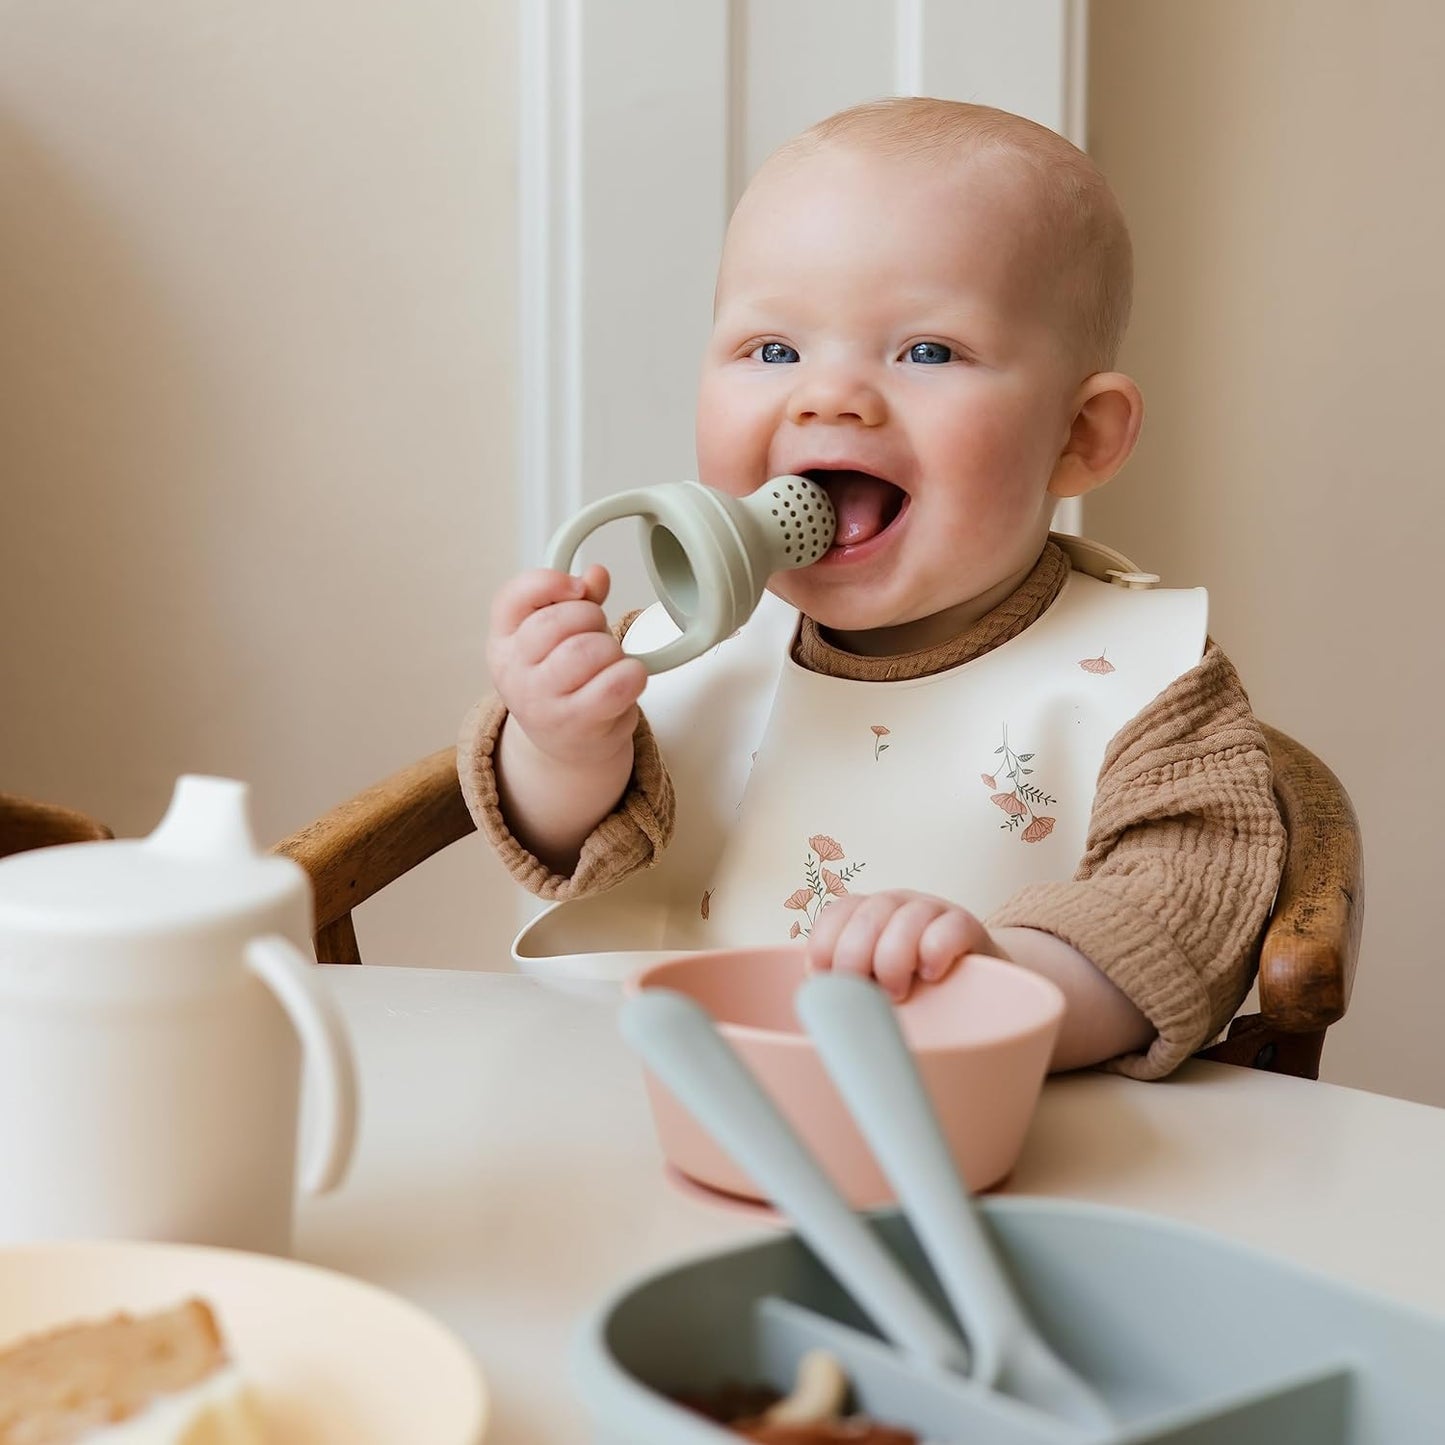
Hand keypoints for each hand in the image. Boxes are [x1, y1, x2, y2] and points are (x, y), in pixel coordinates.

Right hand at [487, 564, 646, 768]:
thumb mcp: (559, 638)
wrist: (565, 745)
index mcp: (503, 641)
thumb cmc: (564, 683)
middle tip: (598, 634)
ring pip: (587, 651)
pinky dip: (632, 674)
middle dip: (592, 618)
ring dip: (612, 649)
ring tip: (610, 661)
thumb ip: (577, 601)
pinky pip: (614, 684)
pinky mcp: (575, 724)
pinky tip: (627, 678)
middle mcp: (514, 672)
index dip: (550, 583)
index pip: (513, 597)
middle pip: (558, 622)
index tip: (578, 588)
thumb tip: (597, 575)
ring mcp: (541, 702)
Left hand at [805, 890, 998, 1001]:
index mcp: (865, 915)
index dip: (824, 947)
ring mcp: (933, 911)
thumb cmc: (910, 994)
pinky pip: (949, 927)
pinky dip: (934, 952)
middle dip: (855, 958)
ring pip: (905, 918)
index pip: (836, 913)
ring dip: (893, 960)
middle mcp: (896, 906)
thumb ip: (843, 994)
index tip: (826, 982)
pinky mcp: (967, 927)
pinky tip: (931, 976)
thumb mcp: (870, 990)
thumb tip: (817, 1022)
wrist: (973, 991)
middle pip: (866, 916)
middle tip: (862, 995)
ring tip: (896, 993)